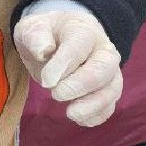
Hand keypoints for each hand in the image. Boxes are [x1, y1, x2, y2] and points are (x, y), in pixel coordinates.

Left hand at [14, 10, 121, 127]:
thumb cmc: (46, 33)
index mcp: (83, 30)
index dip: (65, 64)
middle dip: (82, 85)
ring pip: (112, 90)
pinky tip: (79, 119)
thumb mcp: (33, 27)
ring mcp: (109, 72)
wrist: (59, 38)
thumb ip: (35, 36)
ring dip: (93, 105)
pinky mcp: (107, 90)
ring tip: (70, 113)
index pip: (79, 45)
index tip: (46, 81)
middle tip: (56, 94)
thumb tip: (43, 51)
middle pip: (103, 68)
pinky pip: (109, 106)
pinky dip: (97, 115)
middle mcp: (103, 51)